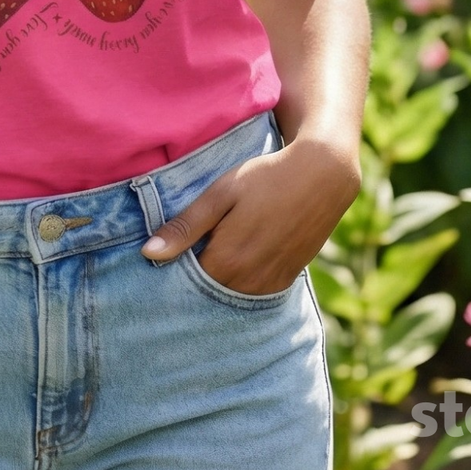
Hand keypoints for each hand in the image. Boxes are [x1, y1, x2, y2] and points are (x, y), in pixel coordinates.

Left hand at [141, 136, 360, 295]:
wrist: (322, 176)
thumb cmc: (266, 178)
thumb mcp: (221, 194)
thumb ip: (185, 226)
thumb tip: (147, 253)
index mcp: (226, 262)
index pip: (185, 281)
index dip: (173, 266)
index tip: (167, 250)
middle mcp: (248, 282)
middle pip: (207, 291)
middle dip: (194, 276)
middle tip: (190, 245)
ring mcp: (270, 284)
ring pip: (230, 293)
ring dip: (219, 278)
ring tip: (215, 247)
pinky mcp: (286, 280)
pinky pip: (253, 291)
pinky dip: (241, 280)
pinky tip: (238, 254)